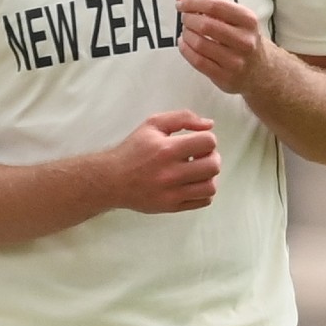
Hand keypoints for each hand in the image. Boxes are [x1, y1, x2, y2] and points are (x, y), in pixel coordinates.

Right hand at [104, 110, 219, 212]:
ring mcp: (172, 193)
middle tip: (199, 156)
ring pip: (210, 186)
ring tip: (196, 171)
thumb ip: (182, 118)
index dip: (208, 139)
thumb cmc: (133, 150)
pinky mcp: (172, 206)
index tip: (198, 142)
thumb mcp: (152, 124)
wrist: (112, 179)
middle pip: (213, 166)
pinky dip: (203, 192)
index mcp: (166, 149)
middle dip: (211, 158)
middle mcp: (171, 173)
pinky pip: (203, 201)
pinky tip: (191, 184)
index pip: (208, 142)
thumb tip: (209, 125)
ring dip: (208, 176)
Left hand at [175, 0, 267, 94]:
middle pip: (206, 25)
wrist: (262, 70)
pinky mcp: (225, 76)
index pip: (215, 6)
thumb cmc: (243, 39)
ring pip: (200, 44)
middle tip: (185, 18)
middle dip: (188, 19)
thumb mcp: (234, 18)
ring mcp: (235, 60)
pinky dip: (185, 50)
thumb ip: (207, 4)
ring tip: (186, 31)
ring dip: (186, 34)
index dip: (193, 3)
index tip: (181, 3)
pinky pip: (197, 61)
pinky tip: (184, 43)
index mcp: (248, 21)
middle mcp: (244, 40)